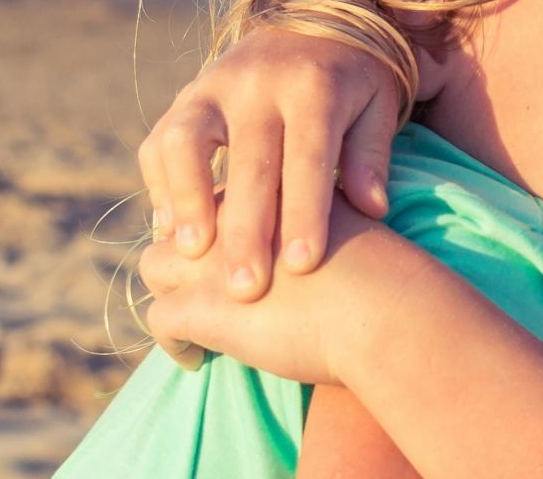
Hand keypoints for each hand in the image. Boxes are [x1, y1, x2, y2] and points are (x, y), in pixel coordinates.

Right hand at [138, 28, 400, 299]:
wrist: (315, 17)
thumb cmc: (354, 81)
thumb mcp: (378, 106)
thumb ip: (371, 155)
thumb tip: (373, 210)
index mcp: (315, 86)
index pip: (308, 156)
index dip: (305, 212)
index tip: (303, 266)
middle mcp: (259, 82)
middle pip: (248, 161)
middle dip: (246, 229)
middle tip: (246, 288)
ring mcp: (214, 85)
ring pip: (186, 141)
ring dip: (185, 200)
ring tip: (191, 255)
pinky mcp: (185, 95)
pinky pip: (160, 140)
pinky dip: (162, 186)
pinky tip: (171, 230)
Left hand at [141, 196, 423, 385]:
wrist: (389, 307)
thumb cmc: (384, 271)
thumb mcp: (350, 217)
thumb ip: (322, 209)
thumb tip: (327, 223)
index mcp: (267, 184)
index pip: (217, 194)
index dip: (212, 223)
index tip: (219, 250)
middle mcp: (232, 212)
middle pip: (180, 221)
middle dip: (180, 255)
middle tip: (196, 285)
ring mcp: (211, 258)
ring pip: (153, 263)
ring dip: (166, 290)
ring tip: (191, 318)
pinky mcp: (203, 305)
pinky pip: (159, 319)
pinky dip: (172, 342)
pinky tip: (197, 358)